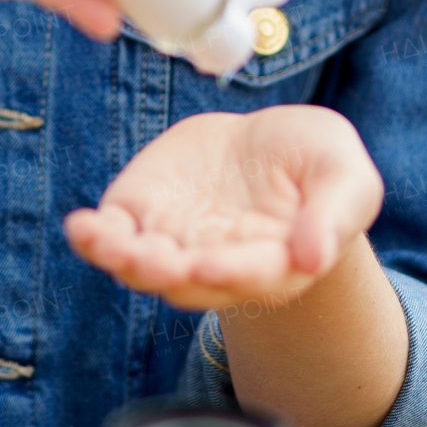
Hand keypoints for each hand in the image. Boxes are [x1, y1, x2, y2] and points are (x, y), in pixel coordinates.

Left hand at [63, 105, 384, 309]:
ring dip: (122, 259)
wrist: (269, 145)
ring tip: (103, 241)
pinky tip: (80, 227)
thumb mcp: (345, 175)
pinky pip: (113, 235)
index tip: (209, 263)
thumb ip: (334, 214)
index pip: (252, 275)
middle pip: (188, 281)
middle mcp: (220, 264)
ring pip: (143, 266)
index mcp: (275, 264)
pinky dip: (94, 238)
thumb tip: (316, 257)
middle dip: (166, 271)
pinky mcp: (144, 213)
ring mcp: (176, 242)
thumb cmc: (316, 164)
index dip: (230, 271)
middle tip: (150, 259)